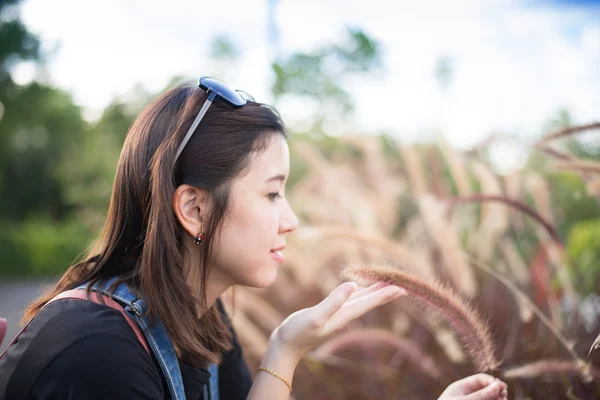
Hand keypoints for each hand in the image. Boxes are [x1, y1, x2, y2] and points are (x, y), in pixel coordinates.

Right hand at [268, 281, 406, 362]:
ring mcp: (336, 315)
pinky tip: (358, 290)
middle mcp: (343, 316)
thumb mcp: (315, 317)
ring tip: (385, 284)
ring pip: (360, 301)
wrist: (285, 345)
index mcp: (343, 316)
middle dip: (384, 293)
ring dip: (373, 292)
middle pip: (369, 302)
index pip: (368, 303)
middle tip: (402, 285)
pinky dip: (357, 294)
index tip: (401, 288)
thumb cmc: (297, 332)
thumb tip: (352, 285)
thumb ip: (333, 302)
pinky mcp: (328, 313)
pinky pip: (348, 301)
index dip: (384, 294)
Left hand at [438, 373, 507, 399]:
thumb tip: (497, 386)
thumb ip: (480, 395)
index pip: (480, 379)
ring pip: (489, 398)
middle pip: (487, 389)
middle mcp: (468, 394)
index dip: (492, 381)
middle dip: (497, 391)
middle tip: (505, 396)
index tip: (502, 387)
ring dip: (497, 398)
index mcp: (462, 387)